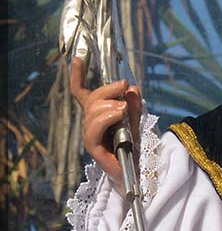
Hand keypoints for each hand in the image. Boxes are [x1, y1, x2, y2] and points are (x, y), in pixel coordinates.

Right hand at [70, 57, 141, 189]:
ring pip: (93, 112)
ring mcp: (90, 135)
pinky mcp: (93, 148)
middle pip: (91, 99)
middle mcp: (90, 123)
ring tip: (124, 108)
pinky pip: (95, 128)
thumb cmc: (132, 146)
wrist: (134, 171)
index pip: (82, 93)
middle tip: (124, 86)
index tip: (78, 59)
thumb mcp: (135, 119)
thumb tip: (132, 89)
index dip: (77, 76)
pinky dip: (107, 117)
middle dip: (108, 89)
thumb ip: (134, 104)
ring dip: (110, 104)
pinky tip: (119, 113)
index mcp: (97, 114)